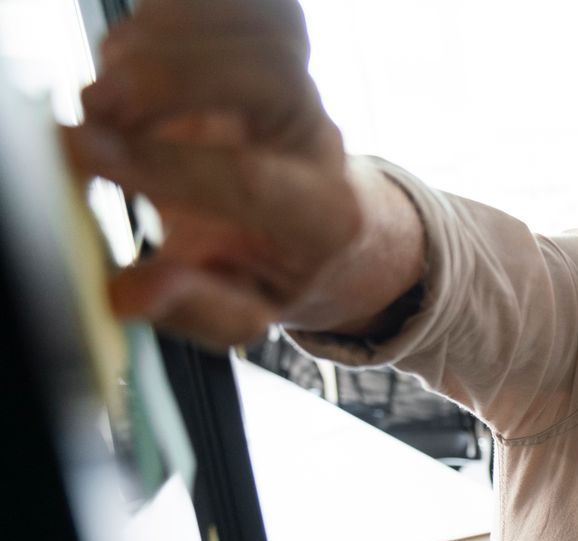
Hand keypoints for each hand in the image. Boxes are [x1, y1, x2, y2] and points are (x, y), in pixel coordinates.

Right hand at [64, 0, 362, 344]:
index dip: (166, 166)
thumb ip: (195, 306)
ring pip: (238, 30)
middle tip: (91, 114)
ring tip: (106, 99)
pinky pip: (218, 8)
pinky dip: (158, 22)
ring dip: (152, 51)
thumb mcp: (245, 306)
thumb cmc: (273, 264)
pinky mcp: (267, 45)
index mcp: (321, 216)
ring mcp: (296, 85)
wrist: (322, 222)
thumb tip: (128, 295)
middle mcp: (317, 139)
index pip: (252, 181)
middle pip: (265, 76)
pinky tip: (129, 65)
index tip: (87, 156)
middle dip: (164, 84)